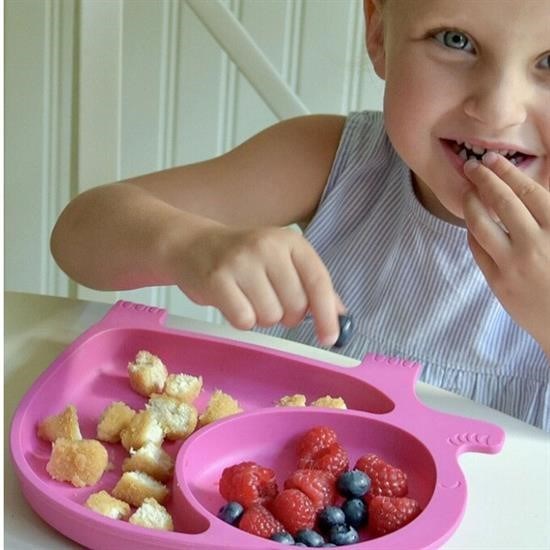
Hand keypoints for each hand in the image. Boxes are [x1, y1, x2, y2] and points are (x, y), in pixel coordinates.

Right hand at [170, 224, 344, 344]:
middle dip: (287, 315)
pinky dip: (242, 320)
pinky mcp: (217, 279)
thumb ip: (311, 285)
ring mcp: (241, 261)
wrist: (193, 245)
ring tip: (248, 298)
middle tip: (270, 301)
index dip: (327, 314)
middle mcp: (267, 246)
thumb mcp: (281, 260)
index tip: (331, 338)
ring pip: (270, 316)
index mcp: (290, 241)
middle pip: (295, 306)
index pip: (318, 281)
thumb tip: (340, 316)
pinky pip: (244, 320)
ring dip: (262, 318)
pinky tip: (233, 302)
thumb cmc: (243, 258)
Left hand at [463, 152, 549, 354]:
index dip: (507, 173)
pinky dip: (472, 232)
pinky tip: (472, 223)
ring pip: (482, 225)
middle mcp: (535, 245)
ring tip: (467, 192)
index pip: (528, 192)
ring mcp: (513, 265)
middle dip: (484, 180)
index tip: (493, 160)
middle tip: (472, 166)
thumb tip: (531, 194)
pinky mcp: (498, 283)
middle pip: (502, 203)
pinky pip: (477, 250)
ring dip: (471, 203)